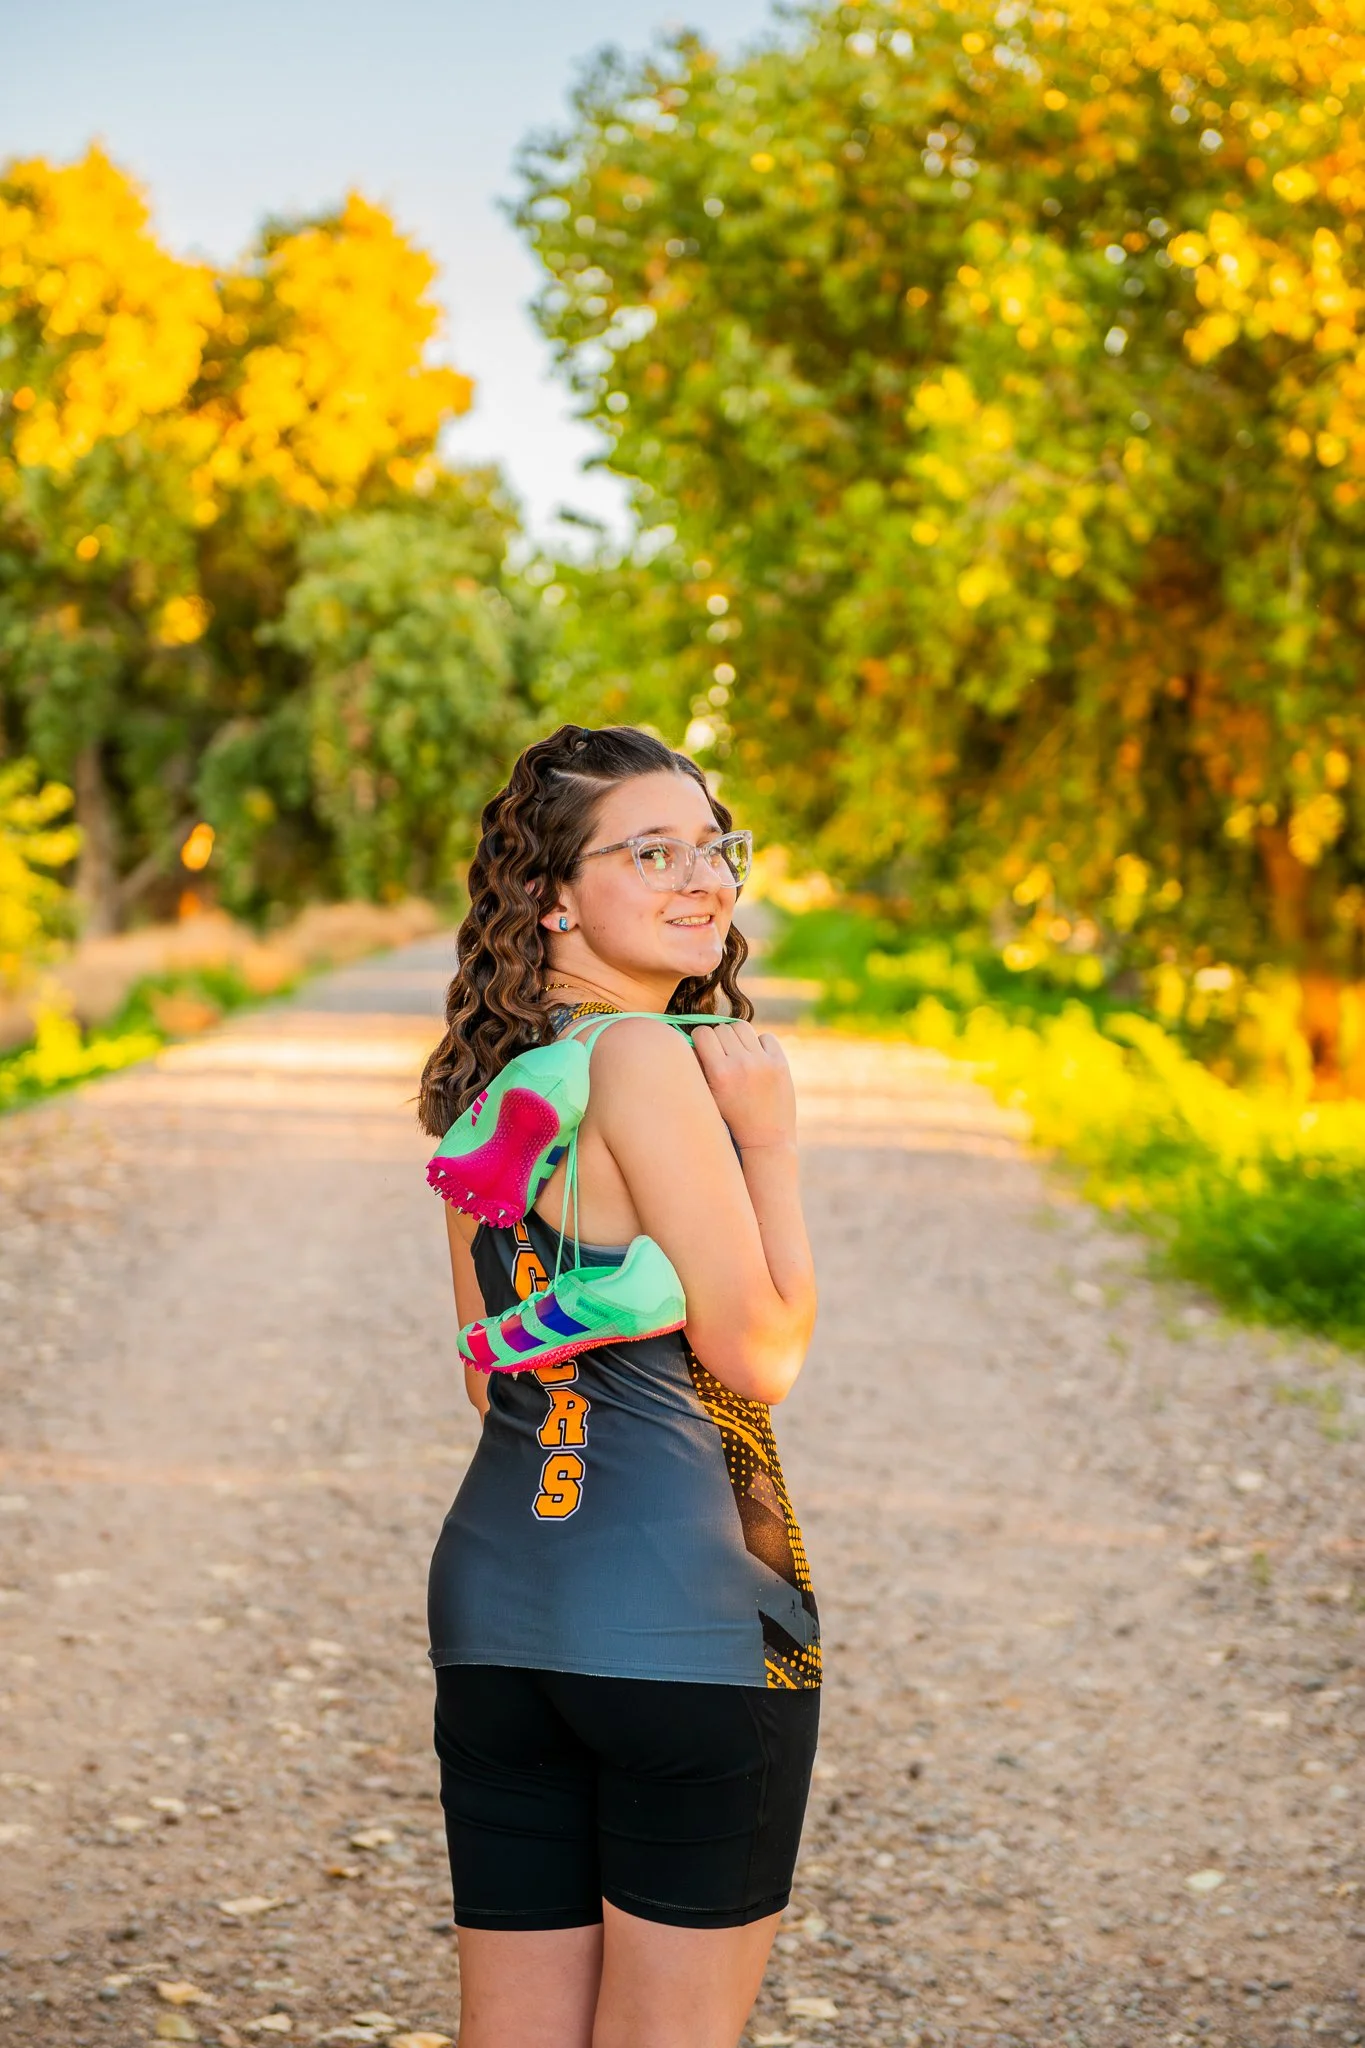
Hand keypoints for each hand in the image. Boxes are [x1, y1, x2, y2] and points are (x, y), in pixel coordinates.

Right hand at [691, 1019, 796, 1151]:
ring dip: (737, 1037)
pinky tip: (757, 1060)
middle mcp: (741, 1064)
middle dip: (718, 1039)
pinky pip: (766, 1036)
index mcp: (720, 1073)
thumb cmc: (730, 1119)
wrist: (766, 1139)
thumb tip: (690, 1039)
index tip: (703, 1049)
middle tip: (721, 1055)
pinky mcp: (780, 1063)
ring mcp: (763, 1062)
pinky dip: (760, 1044)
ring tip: (738, 1054)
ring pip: (742, 1026)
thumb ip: (697, 1067)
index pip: (703, 1033)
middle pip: (722, 1028)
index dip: (700, 1039)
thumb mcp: (707, 1096)